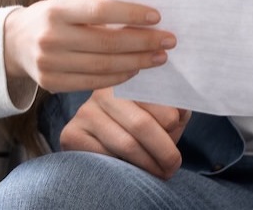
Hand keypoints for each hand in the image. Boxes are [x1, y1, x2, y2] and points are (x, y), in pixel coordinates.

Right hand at [2, 0, 173, 92]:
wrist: (14, 42)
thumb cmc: (52, 19)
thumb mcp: (68, 5)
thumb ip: (98, 12)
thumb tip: (144, 19)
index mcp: (57, 10)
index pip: (101, 11)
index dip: (131, 13)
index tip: (157, 17)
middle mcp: (51, 37)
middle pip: (107, 43)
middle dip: (143, 42)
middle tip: (168, 41)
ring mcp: (49, 63)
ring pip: (103, 66)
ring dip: (136, 62)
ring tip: (158, 57)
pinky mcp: (51, 83)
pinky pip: (93, 83)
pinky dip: (118, 78)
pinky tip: (135, 70)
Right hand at [61, 88, 190, 179]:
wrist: (106, 142)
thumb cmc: (143, 125)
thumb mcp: (165, 111)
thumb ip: (176, 106)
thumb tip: (180, 110)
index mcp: (129, 78)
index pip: (154, 96)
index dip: (170, 119)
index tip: (178, 131)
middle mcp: (103, 91)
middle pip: (141, 124)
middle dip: (164, 150)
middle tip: (173, 165)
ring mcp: (85, 113)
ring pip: (126, 145)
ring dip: (149, 164)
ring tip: (161, 173)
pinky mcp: (72, 134)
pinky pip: (105, 158)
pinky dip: (125, 169)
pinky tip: (133, 172)